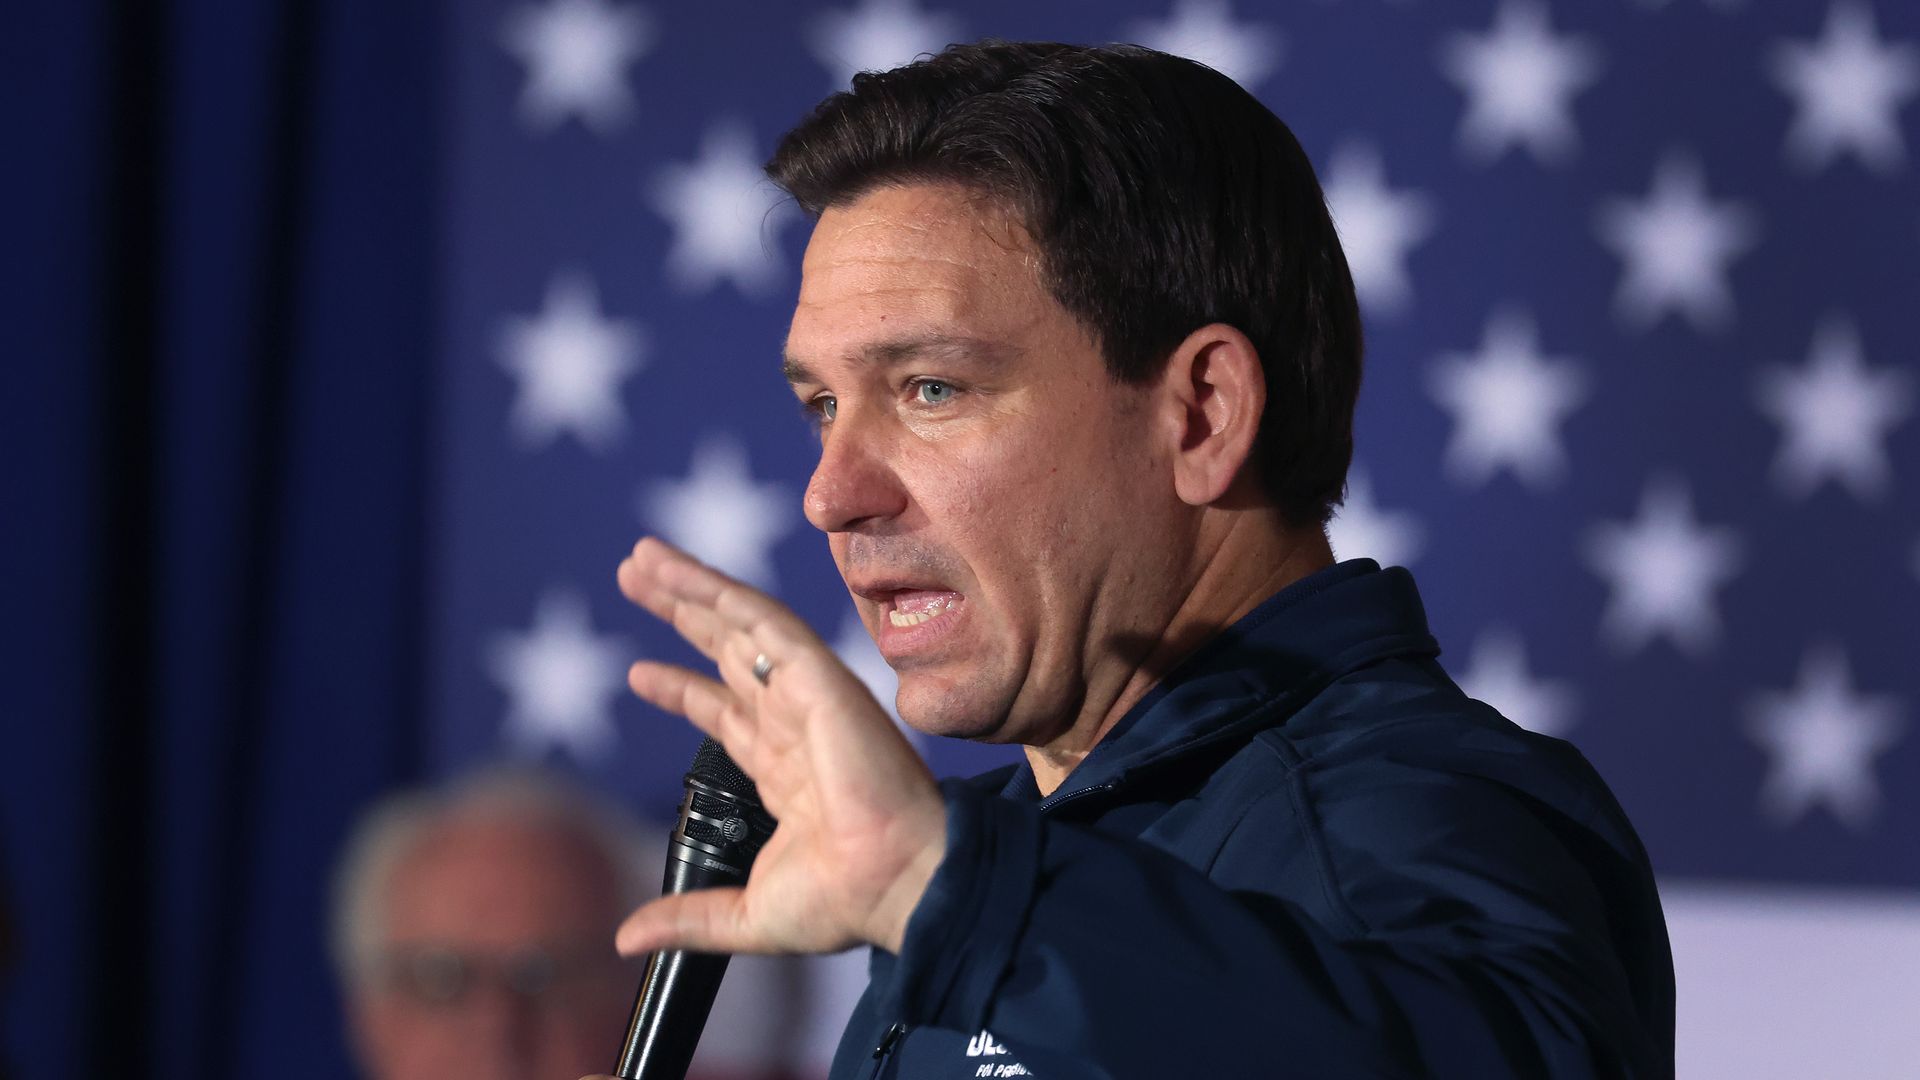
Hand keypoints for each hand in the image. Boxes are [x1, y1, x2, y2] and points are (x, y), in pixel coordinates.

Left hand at [613, 536, 945, 957]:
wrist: (894, 883)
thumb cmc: (844, 900)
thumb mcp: (745, 913)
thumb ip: (685, 918)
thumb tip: (625, 939)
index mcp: (784, 769)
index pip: (724, 712)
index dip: (680, 689)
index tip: (636, 672)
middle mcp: (794, 722)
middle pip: (726, 651)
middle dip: (681, 612)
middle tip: (632, 576)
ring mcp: (808, 694)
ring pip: (740, 624)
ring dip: (690, 588)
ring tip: (640, 559)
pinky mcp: (821, 677)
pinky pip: (766, 621)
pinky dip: (722, 593)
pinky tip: (682, 574)